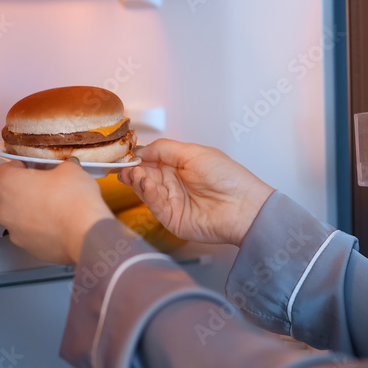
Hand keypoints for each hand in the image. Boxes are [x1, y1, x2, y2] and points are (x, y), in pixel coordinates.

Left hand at [0, 159, 113, 264]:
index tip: (34, 167)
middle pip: (10, 194)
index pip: (4, 170)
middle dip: (27, 189)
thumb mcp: (70, 169)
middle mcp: (4, 209)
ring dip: (33, 210)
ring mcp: (14, 232)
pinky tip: (60, 224)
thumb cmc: (74, 199)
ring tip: (57, 208)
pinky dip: (42, 229)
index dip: (20, 167)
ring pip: (20, 216)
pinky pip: (32, 233)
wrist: (86, 235)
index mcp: (8, 184)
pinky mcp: (28, 248)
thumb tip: (65, 169)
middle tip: (49, 187)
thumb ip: (61, 166)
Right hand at [118, 139, 273, 246]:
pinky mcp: (170, 218)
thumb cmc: (227, 176)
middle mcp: (172, 182)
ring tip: (135, 173)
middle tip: (125, 165)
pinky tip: (145, 184)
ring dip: (137, 180)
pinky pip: (153, 204)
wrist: (242, 206)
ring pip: (145, 189)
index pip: (150, 159)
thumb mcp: (194, 153)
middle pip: (144, 175)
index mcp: (178, 164)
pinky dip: (147, 193)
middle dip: (133, 169)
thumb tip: (142, 150)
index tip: (124, 153)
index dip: (137, 156)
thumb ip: (165, 149)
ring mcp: (170, 201)